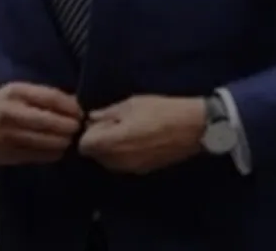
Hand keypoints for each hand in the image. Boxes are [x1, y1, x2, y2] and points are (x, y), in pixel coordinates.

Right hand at [0, 82, 82, 165]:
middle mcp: (11, 114)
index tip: (82, 113)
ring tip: (70, 140)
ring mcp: (8, 136)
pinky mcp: (8, 155)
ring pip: (46, 142)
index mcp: (16, 93)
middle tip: (79, 129)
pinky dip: (52, 154)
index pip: (51, 98)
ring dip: (63, 142)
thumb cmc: (0, 105)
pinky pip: (37, 156)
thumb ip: (43, 96)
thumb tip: (75, 104)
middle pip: (50, 122)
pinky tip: (58, 150)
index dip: (71, 108)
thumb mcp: (18, 92)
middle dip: (70, 127)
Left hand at [78, 95, 205, 173]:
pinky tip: (139, 140)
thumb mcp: (132, 104)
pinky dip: (124, 155)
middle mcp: (118, 160)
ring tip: (128, 132)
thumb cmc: (161, 110)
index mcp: (112, 142)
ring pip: (109, 162)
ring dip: (110, 149)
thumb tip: (92, 118)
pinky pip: (123, 164)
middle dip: (98, 141)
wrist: (192, 128)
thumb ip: (108, 113)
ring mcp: (131, 168)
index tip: (99, 123)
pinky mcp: (143, 171)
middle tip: (114, 125)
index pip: (84, 145)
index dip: (88, 133)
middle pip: (95, 155)